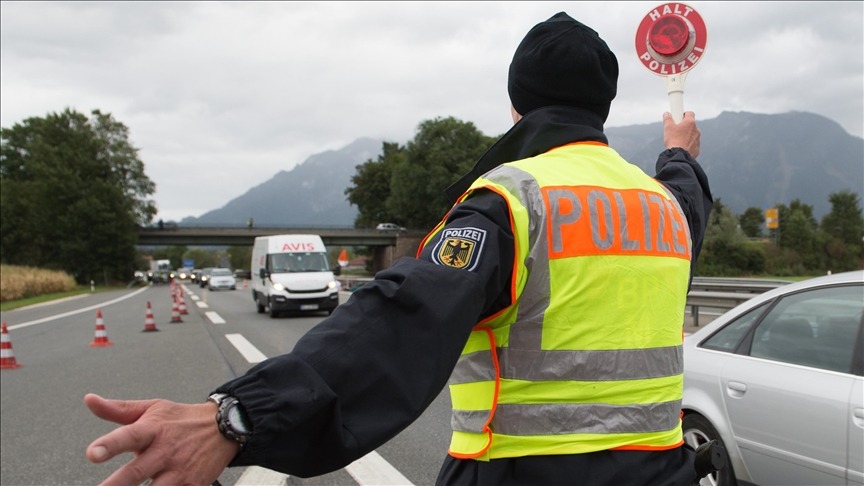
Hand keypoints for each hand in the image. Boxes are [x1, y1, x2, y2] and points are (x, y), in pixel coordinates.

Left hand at [85, 393, 238, 485]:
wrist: (224, 427)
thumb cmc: (182, 419)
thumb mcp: (152, 408)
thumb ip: (118, 409)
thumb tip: (89, 400)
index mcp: (153, 430)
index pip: (128, 436)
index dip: (109, 445)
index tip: (92, 454)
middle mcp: (165, 451)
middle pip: (136, 472)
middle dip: (115, 485)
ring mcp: (180, 471)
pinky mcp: (193, 485)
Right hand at [663, 111, 700, 157]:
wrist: (679, 156)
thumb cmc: (674, 140)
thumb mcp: (668, 128)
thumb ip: (668, 119)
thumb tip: (666, 114)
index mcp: (690, 123)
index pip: (689, 113)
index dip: (683, 114)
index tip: (678, 118)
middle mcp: (696, 130)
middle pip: (690, 125)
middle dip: (684, 127)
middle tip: (675, 131)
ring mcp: (698, 139)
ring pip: (692, 135)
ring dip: (686, 136)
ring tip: (677, 141)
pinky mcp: (697, 148)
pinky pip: (692, 144)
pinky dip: (688, 145)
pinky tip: (681, 148)